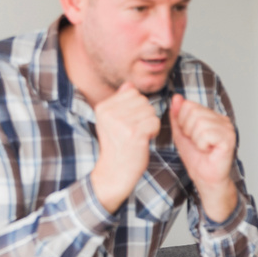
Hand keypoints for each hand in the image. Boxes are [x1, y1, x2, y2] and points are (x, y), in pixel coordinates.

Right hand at [91, 82, 160, 211]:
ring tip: (138, 136)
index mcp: (103, 107)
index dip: (137, 107)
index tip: (129, 122)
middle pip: (143, 101)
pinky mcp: (134, 133)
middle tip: (135, 131)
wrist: (114, 171)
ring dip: (150, 124)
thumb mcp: (112, 121)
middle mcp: (110, 113)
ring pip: (151, 111)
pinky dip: (154, 132)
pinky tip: (144, 140)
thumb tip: (129, 85)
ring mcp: (121, 123)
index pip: (132, 92)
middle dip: (145, 115)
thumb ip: (120, 102)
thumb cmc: (117, 146)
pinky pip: (155, 122)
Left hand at [170, 94, 237, 221]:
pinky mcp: (229, 139)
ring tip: (203, 147)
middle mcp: (222, 119)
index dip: (183, 122)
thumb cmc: (197, 159)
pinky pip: (206, 133)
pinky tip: (209, 150)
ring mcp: (227, 128)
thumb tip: (176, 98)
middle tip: (197, 143)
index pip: (189, 105)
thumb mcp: (181, 133)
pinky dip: (202, 145)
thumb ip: (177, 115)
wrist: (206, 178)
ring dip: (195, 139)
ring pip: (199, 122)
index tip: (190, 136)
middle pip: (193, 112)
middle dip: (188, 130)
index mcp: (212, 116)